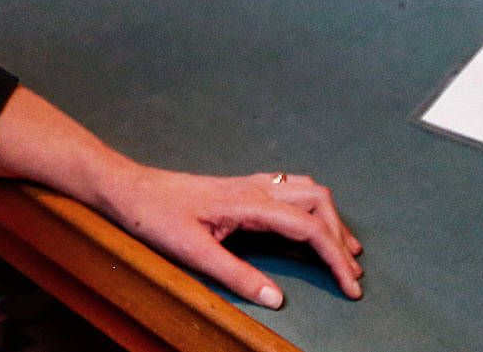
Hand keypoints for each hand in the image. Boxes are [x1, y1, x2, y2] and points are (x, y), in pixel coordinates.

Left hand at [100, 164, 362, 307]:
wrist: (131, 189)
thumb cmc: (157, 217)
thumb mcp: (194, 252)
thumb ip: (237, 275)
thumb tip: (277, 300)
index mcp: (249, 202)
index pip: (310, 227)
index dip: (336, 257)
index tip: (352, 286)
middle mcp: (255, 187)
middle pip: (317, 203)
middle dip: (341, 237)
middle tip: (352, 274)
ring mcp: (249, 183)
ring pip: (307, 190)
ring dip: (330, 219)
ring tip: (345, 251)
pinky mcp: (242, 186)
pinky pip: (290, 188)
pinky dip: (312, 207)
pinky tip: (312, 225)